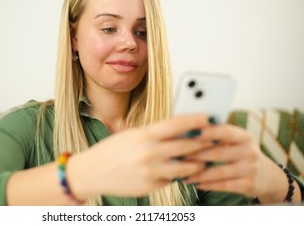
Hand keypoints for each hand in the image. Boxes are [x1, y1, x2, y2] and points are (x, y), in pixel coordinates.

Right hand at [67, 114, 213, 198]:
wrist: (91, 172)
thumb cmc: (111, 150)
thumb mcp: (131, 135)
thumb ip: (154, 133)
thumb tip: (180, 130)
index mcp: (144, 134)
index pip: (176, 124)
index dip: (195, 120)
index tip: (209, 117)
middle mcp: (149, 152)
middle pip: (187, 145)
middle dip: (203, 143)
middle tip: (213, 139)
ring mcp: (151, 171)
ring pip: (186, 167)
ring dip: (197, 163)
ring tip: (202, 160)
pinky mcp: (150, 186)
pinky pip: (172, 179)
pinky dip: (178, 175)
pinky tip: (180, 172)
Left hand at [183, 124, 300, 202]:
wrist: (266, 176)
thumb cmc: (241, 153)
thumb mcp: (236, 141)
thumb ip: (217, 135)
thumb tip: (188, 130)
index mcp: (244, 136)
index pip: (225, 131)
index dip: (207, 131)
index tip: (189, 132)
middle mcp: (249, 151)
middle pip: (218, 152)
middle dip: (196, 155)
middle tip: (178, 156)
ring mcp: (250, 169)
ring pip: (219, 172)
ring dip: (198, 174)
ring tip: (182, 174)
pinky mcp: (249, 185)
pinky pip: (224, 185)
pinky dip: (208, 185)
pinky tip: (195, 183)